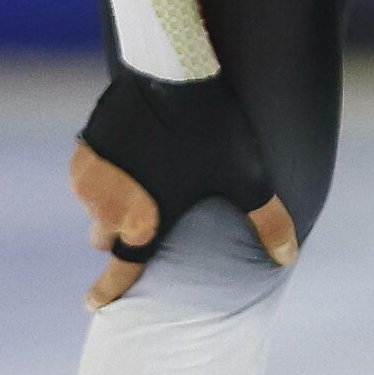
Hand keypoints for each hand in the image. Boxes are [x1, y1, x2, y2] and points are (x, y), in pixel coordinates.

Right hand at [70, 139, 297, 307]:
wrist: (170, 70)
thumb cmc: (211, 128)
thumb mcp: (247, 176)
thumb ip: (268, 221)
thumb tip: (289, 258)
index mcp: (145, 225)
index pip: (123, 269)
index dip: (109, 290)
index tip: (95, 304)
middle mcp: (109, 209)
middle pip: (108, 237)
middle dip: (125, 233)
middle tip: (150, 214)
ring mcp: (92, 178)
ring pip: (96, 207)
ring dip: (113, 204)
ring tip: (144, 179)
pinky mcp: (84, 149)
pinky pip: (88, 177)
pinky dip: (103, 176)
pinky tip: (128, 158)